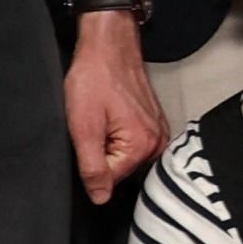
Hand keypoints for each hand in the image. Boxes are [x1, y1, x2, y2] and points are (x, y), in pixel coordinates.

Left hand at [65, 15, 164, 203]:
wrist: (109, 45)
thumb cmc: (94, 79)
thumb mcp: (83, 126)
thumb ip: (92, 167)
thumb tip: (100, 198)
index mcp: (142, 147)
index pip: (109, 179)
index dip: (89, 161)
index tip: (88, 134)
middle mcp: (158, 143)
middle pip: (120, 169)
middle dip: (101, 154)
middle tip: (94, 124)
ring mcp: (159, 132)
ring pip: (125, 157)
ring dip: (109, 144)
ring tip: (103, 118)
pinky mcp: (155, 123)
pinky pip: (132, 144)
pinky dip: (117, 136)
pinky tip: (110, 116)